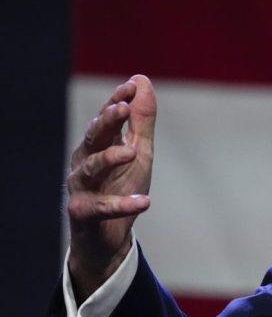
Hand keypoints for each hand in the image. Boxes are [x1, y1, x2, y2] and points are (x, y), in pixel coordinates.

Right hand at [66, 75, 155, 302]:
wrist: (108, 236)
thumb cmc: (122, 186)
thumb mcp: (139, 151)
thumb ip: (141, 120)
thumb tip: (141, 80)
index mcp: (97, 144)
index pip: (106, 118)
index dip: (117, 102)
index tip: (131, 87)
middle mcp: (84, 161)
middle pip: (94, 137)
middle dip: (107, 121)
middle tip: (122, 109)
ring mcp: (81, 187)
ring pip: (92, 168)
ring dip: (111, 158)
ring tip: (132, 153)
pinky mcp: (83, 213)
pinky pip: (102, 207)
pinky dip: (123, 204)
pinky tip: (144, 202)